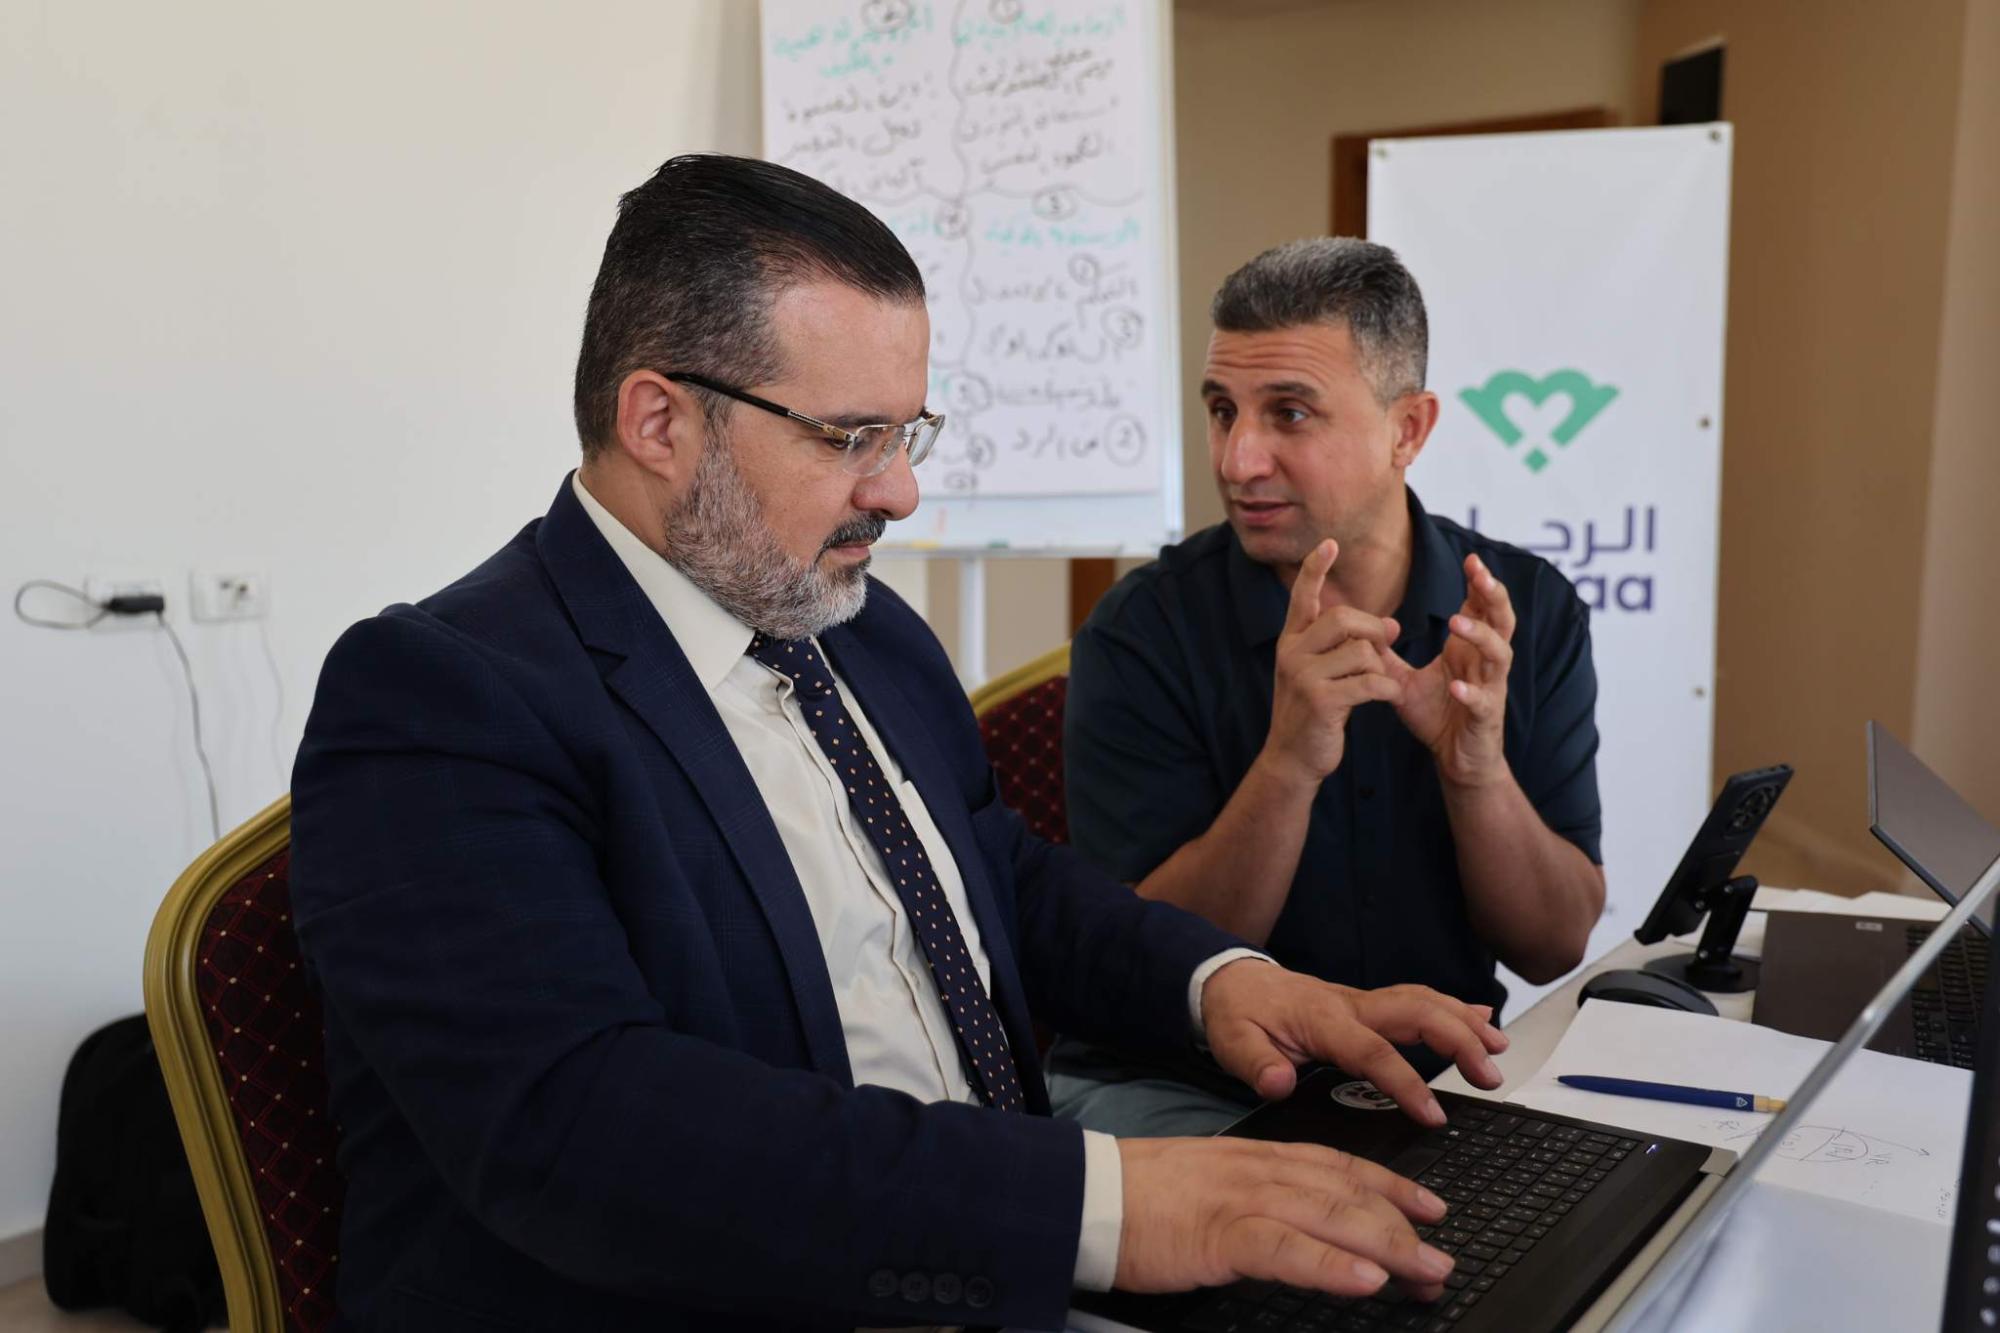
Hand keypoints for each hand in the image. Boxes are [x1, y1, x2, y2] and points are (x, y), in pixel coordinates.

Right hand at [1115, 1136, 1455, 1300]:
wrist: (1085, 1193)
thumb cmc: (1139, 1197)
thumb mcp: (1208, 1185)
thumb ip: (1254, 1196)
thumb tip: (1295, 1222)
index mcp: (1256, 1158)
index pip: (1339, 1166)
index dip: (1391, 1185)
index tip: (1431, 1206)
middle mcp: (1259, 1171)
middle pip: (1347, 1194)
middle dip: (1403, 1227)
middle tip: (1442, 1257)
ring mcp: (1242, 1200)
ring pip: (1330, 1217)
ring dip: (1388, 1246)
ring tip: (1426, 1271)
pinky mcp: (1219, 1235)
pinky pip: (1286, 1250)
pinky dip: (1330, 1266)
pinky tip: (1365, 1282)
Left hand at [1200, 960, 1506, 1124]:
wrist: (1230, 981)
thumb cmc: (1238, 1015)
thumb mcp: (1233, 1042)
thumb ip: (1257, 1064)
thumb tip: (1279, 1082)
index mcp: (1323, 1021)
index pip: (1373, 1052)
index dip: (1406, 1083)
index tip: (1434, 1114)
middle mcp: (1352, 1006)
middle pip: (1416, 1013)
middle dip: (1458, 1040)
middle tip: (1490, 1075)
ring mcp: (1364, 1002)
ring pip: (1424, 1002)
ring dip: (1464, 1022)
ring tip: (1499, 1049)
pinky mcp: (1370, 1005)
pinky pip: (1418, 1000)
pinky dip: (1453, 1007)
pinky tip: (1481, 1018)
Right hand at [1262, 539, 1402, 786]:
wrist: (1292, 758)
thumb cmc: (1314, 713)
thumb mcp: (1322, 673)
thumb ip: (1348, 646)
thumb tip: (1392, 624)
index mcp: (1291, 641)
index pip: (1303, 597)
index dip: (1316, 569)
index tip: (1329, 544)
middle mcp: (1292, 652)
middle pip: (1345, 618)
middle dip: (1375, 630)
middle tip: (1388, 644)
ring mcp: (1303, 676)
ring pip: (1362, 651)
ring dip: (1380, 667)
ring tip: (1378, 685)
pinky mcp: (1321, 700)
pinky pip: (1369, 681)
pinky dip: (1387, 689)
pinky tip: (1387, 697)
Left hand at [1383, 553, 1514, 788]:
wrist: (1456, 759)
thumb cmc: (1437, 715)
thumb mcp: (1404, 680)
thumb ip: (1385, 654)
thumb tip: (1358, 627)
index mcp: (1469, 650)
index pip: (1481, 608)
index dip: (1480, 584)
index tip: (1470, 559)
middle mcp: (1485, 663)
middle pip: (1502, 621)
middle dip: (1493, 596)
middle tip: (1480, 574)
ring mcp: (1490, 688)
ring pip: (1499, 655)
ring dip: (1480, 637)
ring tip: (1458, 623)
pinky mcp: (1486, 717)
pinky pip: (1482, 701)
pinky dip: (1471, 692)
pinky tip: (1456, 686)